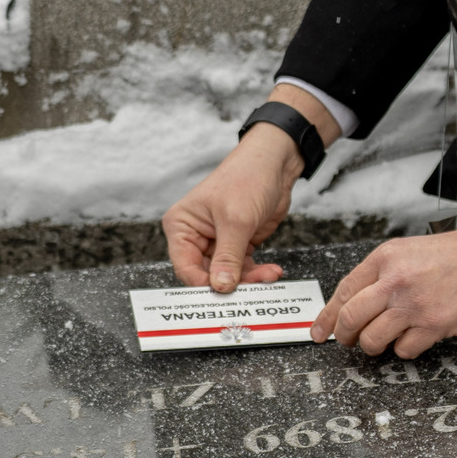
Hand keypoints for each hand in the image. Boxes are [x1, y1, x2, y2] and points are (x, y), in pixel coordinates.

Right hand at [162, 122, 300, 291]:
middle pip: (207, 275)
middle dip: (230, 282)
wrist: (275, 164)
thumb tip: (220, 287)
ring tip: (268, 275)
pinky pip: (243, 268)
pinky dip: (257, 273)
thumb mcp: (236, 220)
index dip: (203, 284)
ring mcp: (217, 242)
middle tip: (251, 289)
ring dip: (249, 279)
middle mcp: (195, 236)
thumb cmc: (246, 178)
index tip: (223, 292)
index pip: (185, 267)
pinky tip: (271, 271)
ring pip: (227, 274)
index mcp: (182, 226)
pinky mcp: (237, 244)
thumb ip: (228, 257)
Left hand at [310, 195, 456, 357]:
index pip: (343, 291)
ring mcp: (413, 304)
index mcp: (385, 257)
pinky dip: (405, 349)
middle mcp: (394, 280)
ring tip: (384, 339)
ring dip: (374, 346)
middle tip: (349, 341)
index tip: (319, 332)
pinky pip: (403, 350)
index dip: (327, 316)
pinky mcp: (434, 325)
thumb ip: (382, 274)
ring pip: (372, 339)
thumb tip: (355, 303)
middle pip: (350, 318)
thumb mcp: (411, 251)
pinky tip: (415, 337)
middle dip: (345, 336)